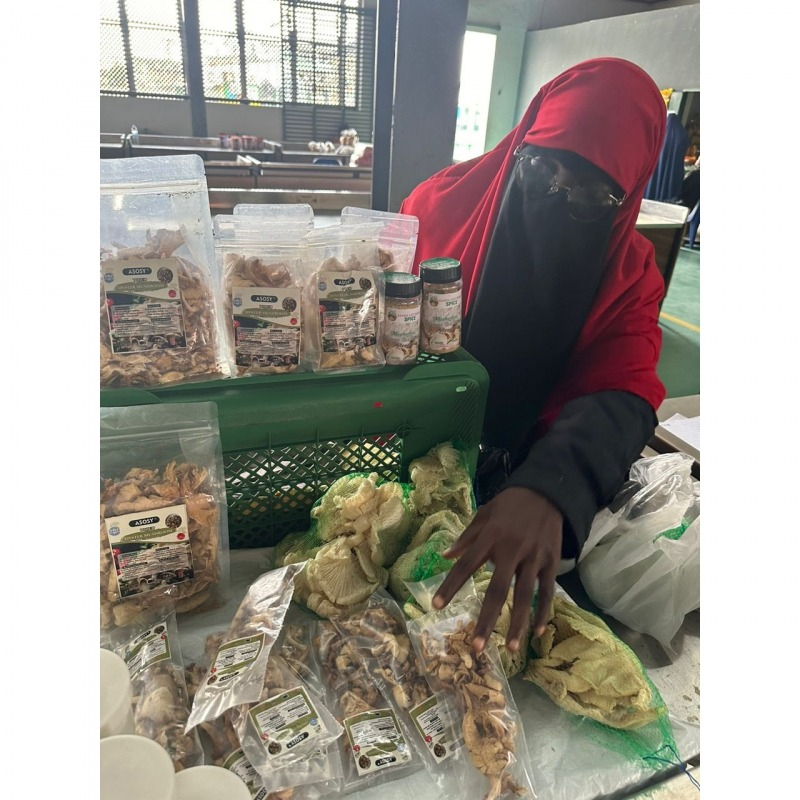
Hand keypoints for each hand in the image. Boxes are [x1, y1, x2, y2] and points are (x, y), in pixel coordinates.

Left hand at [432, 487, 562, 652]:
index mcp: (490, 537)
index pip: (466, 566)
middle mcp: (512, 550)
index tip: (436, 606)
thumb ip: (466, 537)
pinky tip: (537, 633)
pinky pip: (547, 591)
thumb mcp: (485, 513)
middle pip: (497, 590)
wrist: (548, 491)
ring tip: (510, 649)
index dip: (451, 586)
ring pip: (525, 596)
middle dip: (486, 619)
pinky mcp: (551, 561)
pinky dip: (543, 612)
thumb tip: (445, 556)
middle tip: (476, 646)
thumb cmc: (510, 504)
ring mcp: (534, 557)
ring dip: (517, 624)